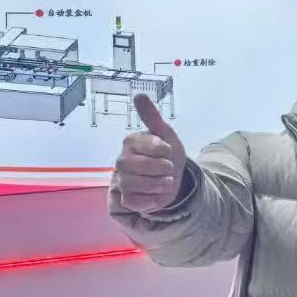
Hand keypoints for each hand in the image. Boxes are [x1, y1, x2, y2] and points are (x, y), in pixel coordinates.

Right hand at [112, 93, 187, 213]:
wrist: (174, 178)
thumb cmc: (167, 154)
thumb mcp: (165, 133)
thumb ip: (151, 116)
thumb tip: (139, 95)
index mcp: (130, 142)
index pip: (146, 145)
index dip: (163, 149)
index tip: (168, 150)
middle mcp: (122, 161)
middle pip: (140, 166)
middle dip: (163, 168)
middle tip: (169, 167)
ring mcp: (123, 181)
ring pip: (138, 184)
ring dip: (160, 184)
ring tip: (167, 181)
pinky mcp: (127, 199)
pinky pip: (135, 201)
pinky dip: (151, 200)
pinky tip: (157, 195)